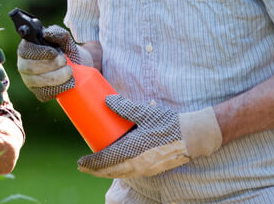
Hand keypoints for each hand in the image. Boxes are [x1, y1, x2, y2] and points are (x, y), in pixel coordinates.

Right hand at [16, 25, 91, 101]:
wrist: (79, 66)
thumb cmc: (67, 50)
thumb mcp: (64, 38)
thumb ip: (56, 32)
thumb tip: (46, 33)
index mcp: (27, 48)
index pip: (25, 51)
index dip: (39, 52)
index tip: (55, 52)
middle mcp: (24, 64)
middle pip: (29, 68)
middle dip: (50, 65)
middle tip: (65, 61)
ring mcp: (30, 80)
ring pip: (36, 81)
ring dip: (56, 77)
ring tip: (69, 71)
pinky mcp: (38, 92)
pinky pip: (44, 93)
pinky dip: (57, 88)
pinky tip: (67, 83)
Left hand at [78, 95, 221, 177]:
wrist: (193, 137)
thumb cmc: (168, 123)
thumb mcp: (144, 112)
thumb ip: (125, 106)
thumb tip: (106, 100)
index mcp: (133, 151)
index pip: (106, 162)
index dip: (91, 164)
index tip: (80, 163)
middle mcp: (138, 164)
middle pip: (111, 171)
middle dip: (95, 170)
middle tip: (83, 166)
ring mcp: (145, 168)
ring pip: (121, 173)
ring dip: (106, 171)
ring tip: (96, 166)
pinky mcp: (152, 167)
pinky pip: (130, 172)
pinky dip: (118, 171)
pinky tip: (116, 165)